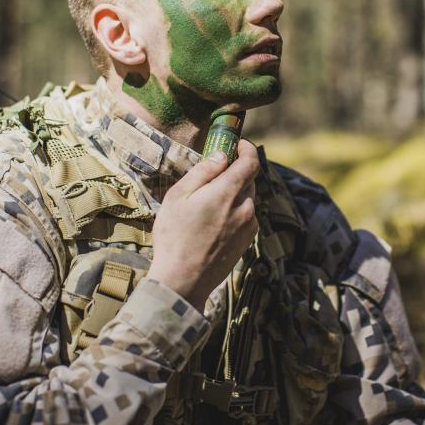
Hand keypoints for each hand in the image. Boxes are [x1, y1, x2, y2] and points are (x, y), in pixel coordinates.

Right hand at [146, 139, 259, 309]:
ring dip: (235, 193)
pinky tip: (214, 221)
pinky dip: (236, 210)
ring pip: (247, 199)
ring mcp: (248, 227)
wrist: (183, 280)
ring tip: (208, 202)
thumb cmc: (174, 236)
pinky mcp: (247, 241)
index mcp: (227, 194)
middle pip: (248, 180)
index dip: (246, 149)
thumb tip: (221, 156)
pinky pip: (246, 216)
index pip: (250, 162)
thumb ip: (203, 172)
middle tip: (215, 171)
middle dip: (236, 171)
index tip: (238, 143)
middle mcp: (244, 209)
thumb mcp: (178, 197)